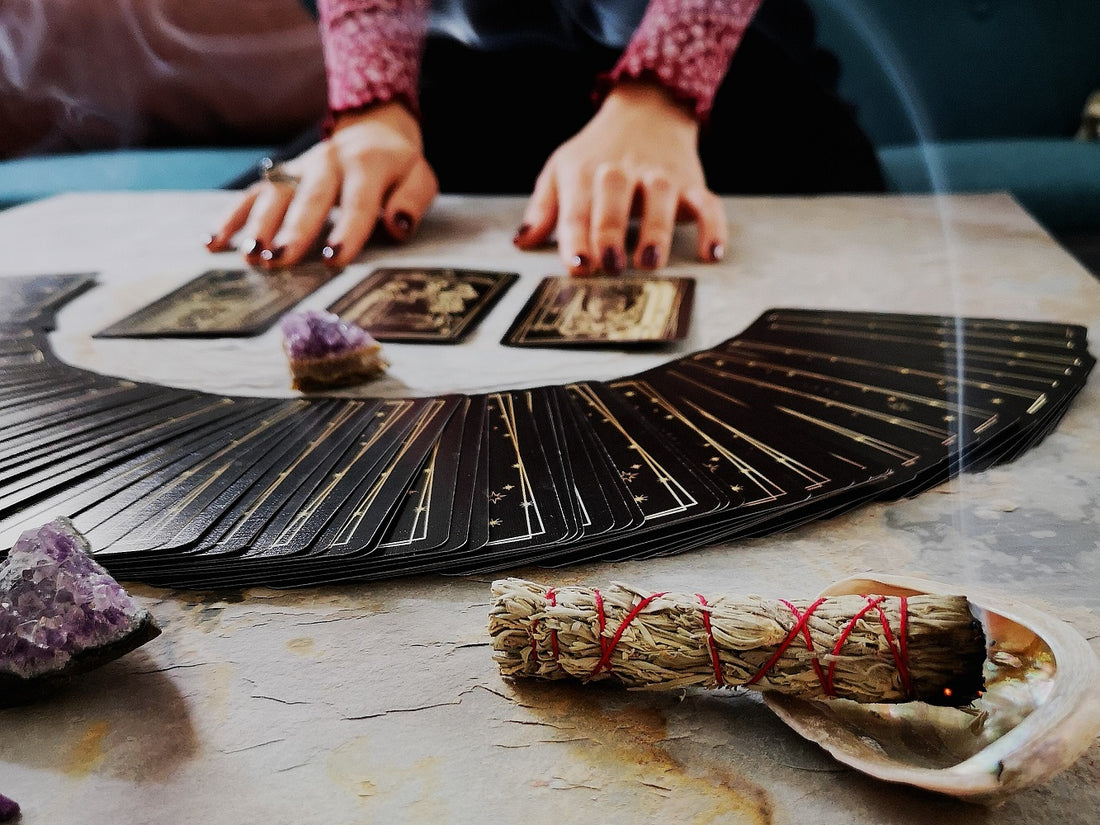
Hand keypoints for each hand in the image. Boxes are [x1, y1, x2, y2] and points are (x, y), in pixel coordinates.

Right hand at [206, 102, 438, 267]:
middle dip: (293, 230)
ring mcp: (299, 168)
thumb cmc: (398, 167)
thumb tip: (396, 227)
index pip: (357, 201)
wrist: (373, 129)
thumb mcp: (420, 177)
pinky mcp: (280, 176)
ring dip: (259, 227)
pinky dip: (231, 217)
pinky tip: (213, 243)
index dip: (346, 230)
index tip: (333, 258)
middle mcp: (328, 162)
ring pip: (275, 196)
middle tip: (279, 260)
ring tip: (250, 257)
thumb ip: (411, 201)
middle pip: (309, 198)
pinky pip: (251, 195)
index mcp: (366, 164)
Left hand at [513, 81, 727, 275]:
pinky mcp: (691, 183)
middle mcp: (622, 172)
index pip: (577, 208)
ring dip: (656, 230)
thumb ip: (543, 209)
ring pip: (661, 198)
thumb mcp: (561, 170)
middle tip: (611, 266)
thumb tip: (522, 242)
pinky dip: (713, 226)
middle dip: (612, 232)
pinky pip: (708, 203)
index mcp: (584, 172)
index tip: (578, 267)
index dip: (576, 238)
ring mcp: (660, 176)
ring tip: (650, 262)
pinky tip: (711, 253)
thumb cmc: (596, 152)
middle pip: (615, 199)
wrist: (647, 108)